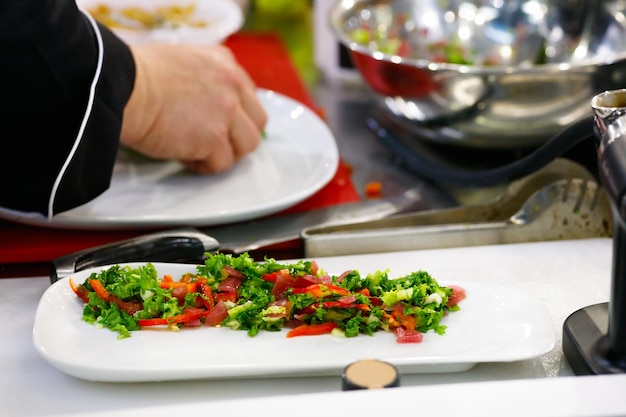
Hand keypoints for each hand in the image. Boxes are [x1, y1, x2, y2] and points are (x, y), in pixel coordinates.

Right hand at [120, 43, 266, 173]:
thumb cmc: (137, 77)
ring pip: (246, 145)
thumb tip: (212, 108)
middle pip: (257, 123)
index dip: (237, 117)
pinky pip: (222, 164)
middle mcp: (232, 85)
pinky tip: (184, 156)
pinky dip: (204, 166)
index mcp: (225, 63)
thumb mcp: (184, 62)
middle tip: (215, 143)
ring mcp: (226, 111)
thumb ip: (207, 80)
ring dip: (225, 153)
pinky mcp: (213, 138)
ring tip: (199, 151)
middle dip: (238, 137)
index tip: (221, 126)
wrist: (120, 87)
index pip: (249, 97)